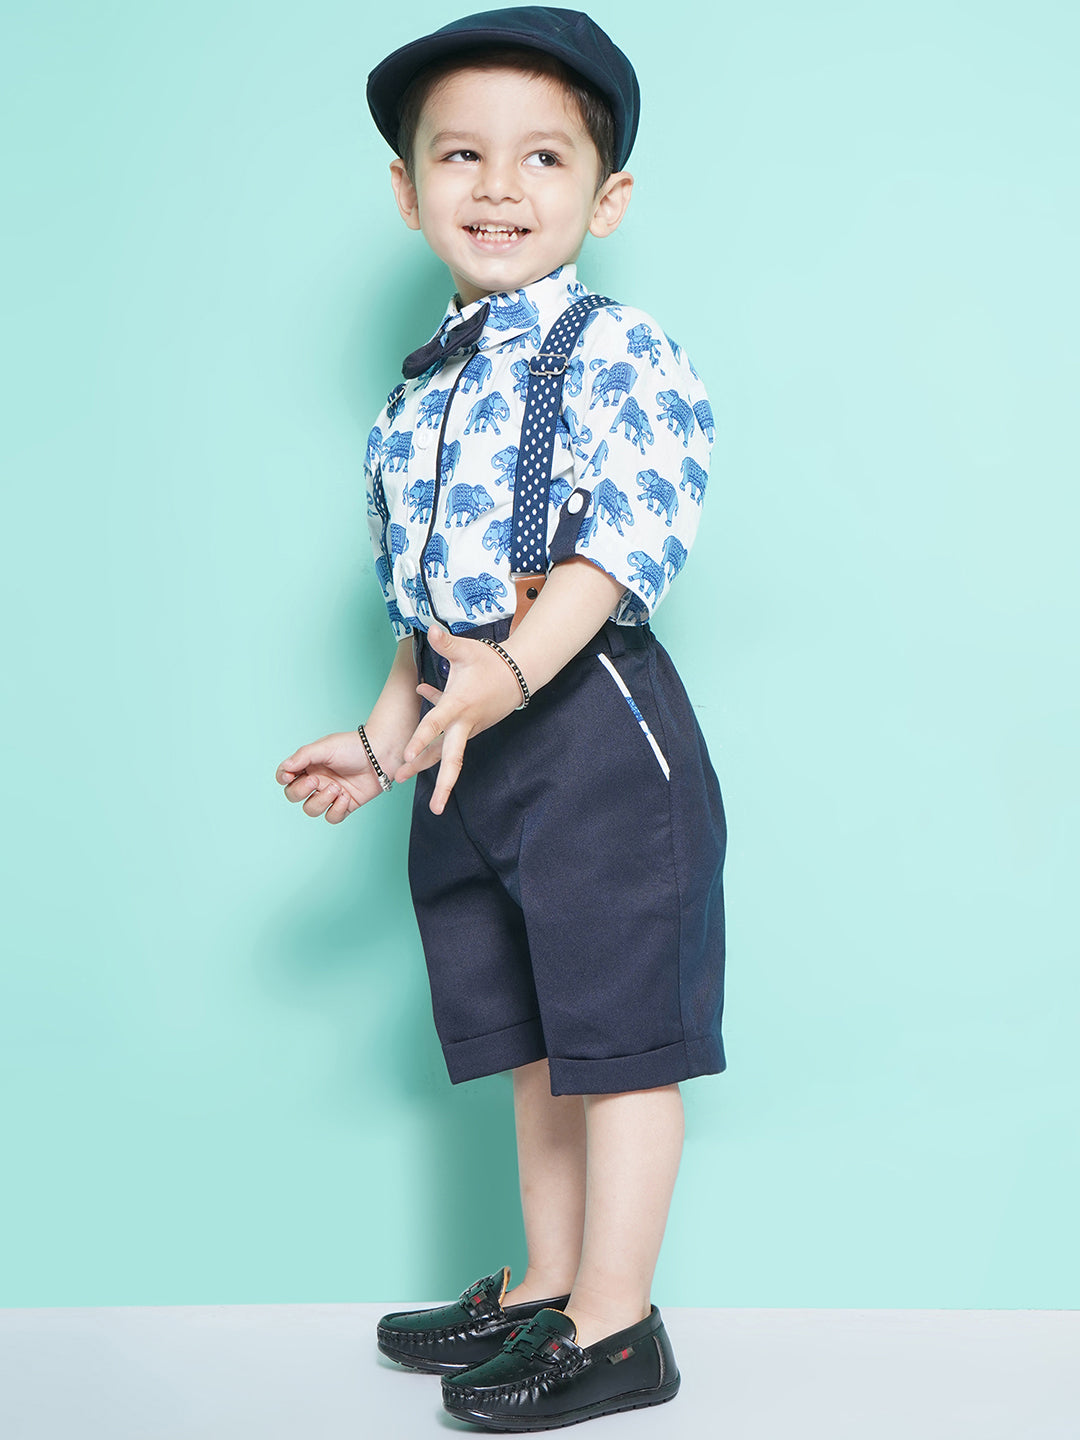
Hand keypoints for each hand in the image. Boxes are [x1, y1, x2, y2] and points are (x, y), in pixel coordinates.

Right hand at [275, 729, 393, 823]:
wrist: (380, 754)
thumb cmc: (352, 746)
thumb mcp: (325, 747)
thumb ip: (303, 756)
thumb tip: (285, 769)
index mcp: (308, 765)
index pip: (285, 777)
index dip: (283, 778)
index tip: (290, 775)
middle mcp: (317, 781)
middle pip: (294, 796)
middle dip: (301, 791)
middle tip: (316, 781)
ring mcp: (330, 794)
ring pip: (311, 809)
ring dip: (321, 801)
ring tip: (337, 788)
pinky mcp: (345, 804)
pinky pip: (332, 817)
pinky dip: (336, 809)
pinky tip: (346, 797)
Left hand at [395, 624, 524, 814]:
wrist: (519, 674)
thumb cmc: (491, 661)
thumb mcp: (466, 650)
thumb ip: (445, 642)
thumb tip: (430, 628)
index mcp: (458, 705)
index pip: (436, 725)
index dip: (421, 740)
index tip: (406, 757)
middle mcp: (464, 723)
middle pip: (453, 759)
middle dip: (443, 784)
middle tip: (434, 808)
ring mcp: (469, 729)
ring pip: (450, 755)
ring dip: (433, 772)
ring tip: (417, 790)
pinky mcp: (471, 730)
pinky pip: (450, 740)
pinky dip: (434, 744)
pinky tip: (420, 737)